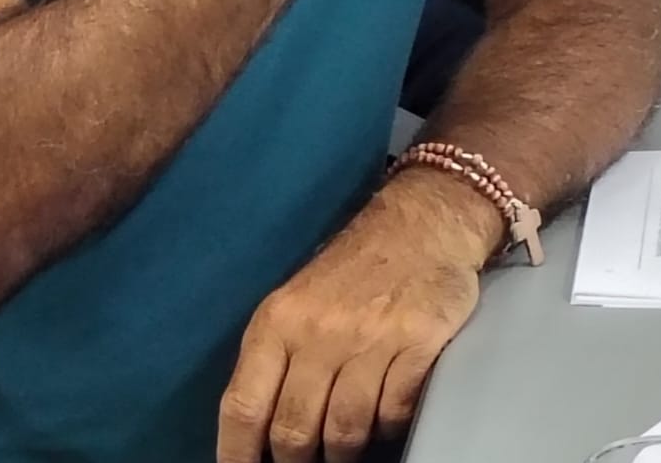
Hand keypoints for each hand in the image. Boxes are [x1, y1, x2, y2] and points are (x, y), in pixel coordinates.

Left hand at [217, 173, 491, 462]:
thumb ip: (277, 359)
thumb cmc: (353, 268)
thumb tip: (260, 433)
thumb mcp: (297, 301)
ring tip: (347, 446)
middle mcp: (319, 330)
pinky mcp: (418, 343)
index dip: (237, 456)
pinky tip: (387, 411)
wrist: (423, 220)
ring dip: (344, 451)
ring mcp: (371, 338)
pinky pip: (393, 413)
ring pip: (345, 432)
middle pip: (294, 431)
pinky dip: (389, 425)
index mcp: (279, 320)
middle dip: (296, 462)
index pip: (243, 407)